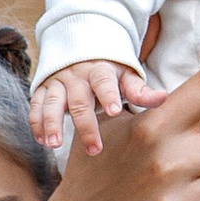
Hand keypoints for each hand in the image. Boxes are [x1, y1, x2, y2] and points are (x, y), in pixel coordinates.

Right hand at [32, 58, 156, 160]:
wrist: (80, 52)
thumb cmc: (109, 73)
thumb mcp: (126, 77)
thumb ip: (140, 91)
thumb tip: (163, 98)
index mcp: (99, 71)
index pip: (104, 82)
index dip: (109, 95)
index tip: (115, 111)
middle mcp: (76, 75)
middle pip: (79, 100)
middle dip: (85, 125)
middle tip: (94, 148)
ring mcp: (57, 82)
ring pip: (51, 102)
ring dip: (52, 123)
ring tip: (54, 144)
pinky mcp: (42, 89)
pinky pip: (36, 105)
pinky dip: (36, 122)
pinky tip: (42, 140)